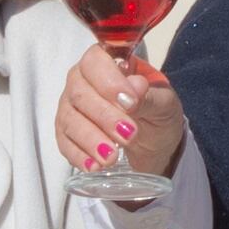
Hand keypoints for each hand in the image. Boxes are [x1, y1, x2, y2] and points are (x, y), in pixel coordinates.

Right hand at [55, 48, 185, 185]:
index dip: (108, 81)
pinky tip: (95, 166)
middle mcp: (82, 81)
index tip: (130, 103)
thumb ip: (149, 95)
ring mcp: (70, 108)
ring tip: (112, 157)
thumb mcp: (163, 103)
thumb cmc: (157, 113)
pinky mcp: (66, 134)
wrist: (154, 142)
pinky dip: (79, 156)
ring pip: (69, 120)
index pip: (95, 62)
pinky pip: (65, 143)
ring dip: (90, 139)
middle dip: (104, 116)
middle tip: (129, 134)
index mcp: (107, 63)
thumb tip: (135, 87)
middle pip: (80, 93)